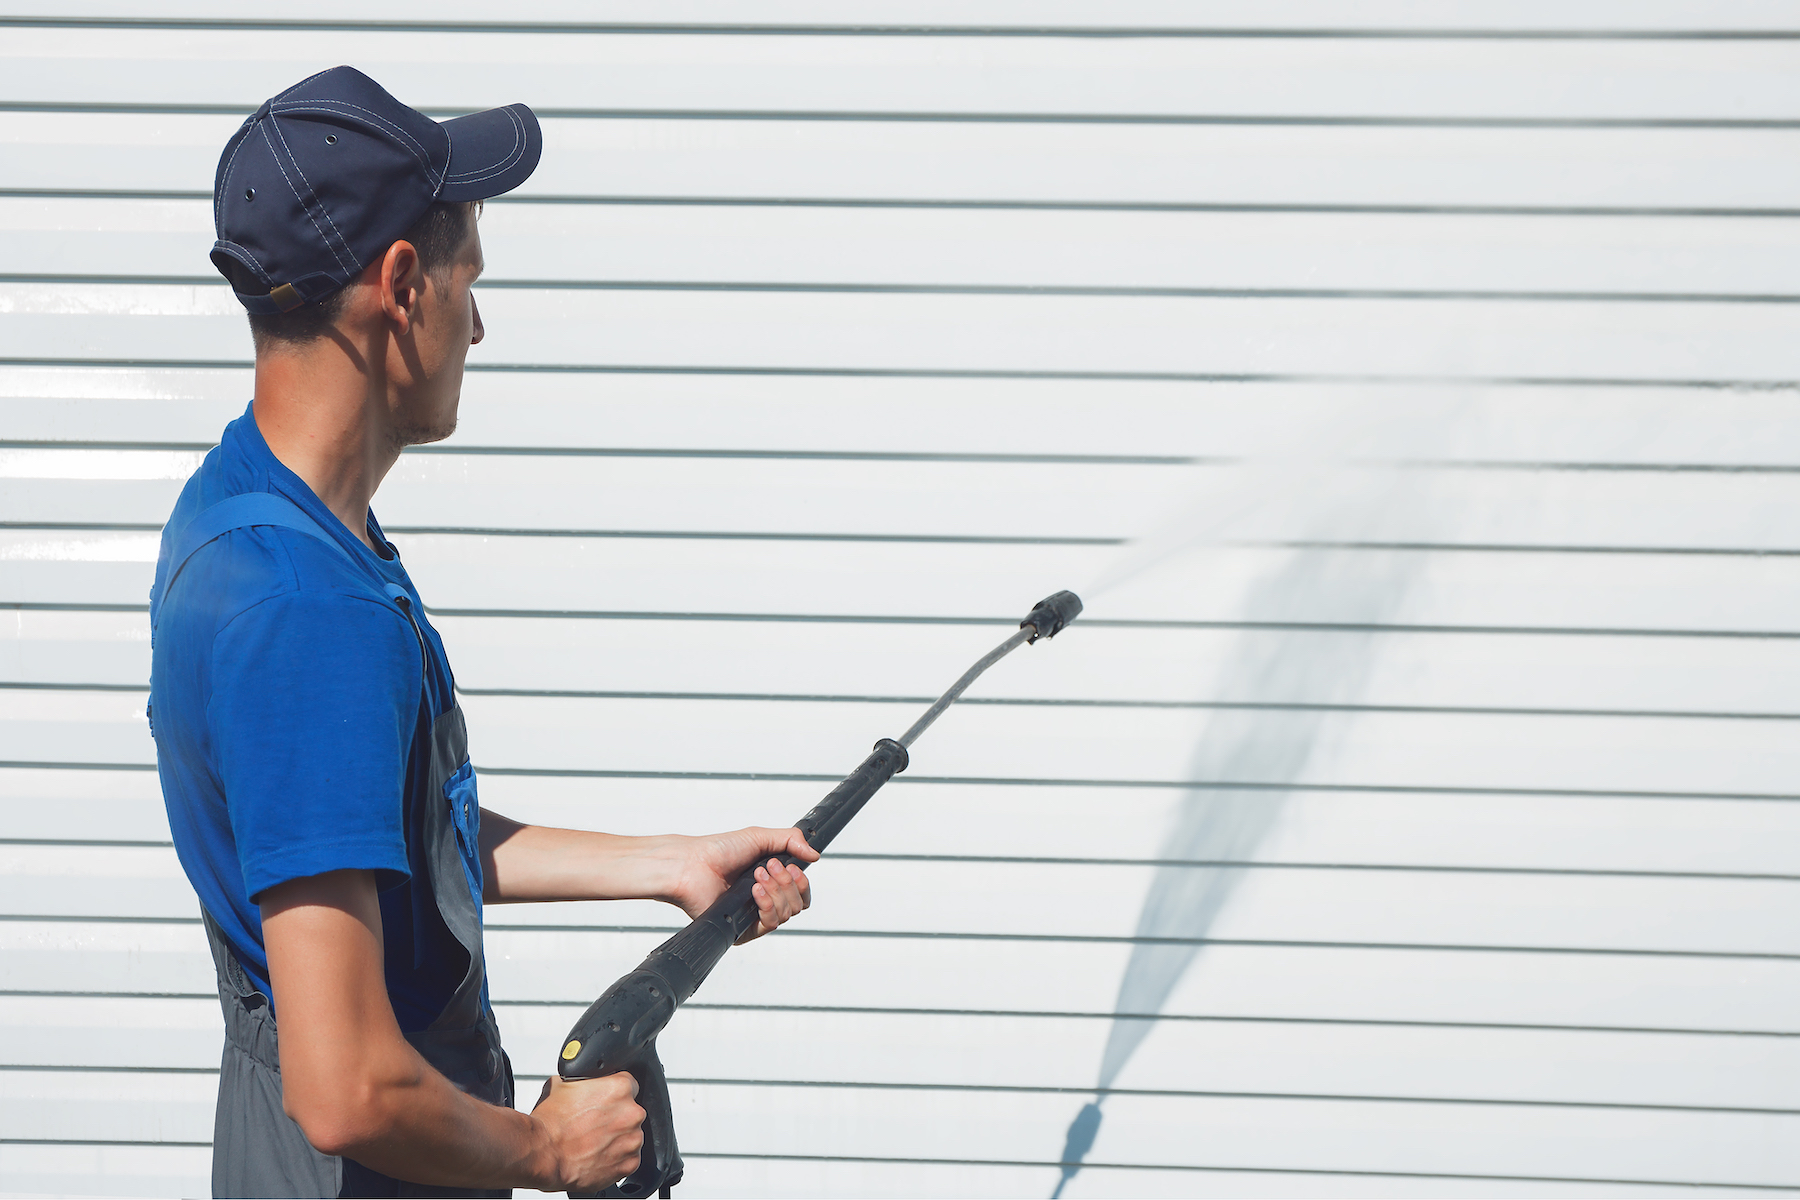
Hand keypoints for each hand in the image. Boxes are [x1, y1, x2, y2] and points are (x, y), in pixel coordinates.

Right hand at [532, 1072, 644, 1192]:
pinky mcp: (628, 1164)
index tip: (605, 1102)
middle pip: (631, 1111)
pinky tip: (597, 1156)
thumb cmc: (549, 1124)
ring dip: (617, 1139)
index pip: (629, 1084)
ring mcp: (632, 1140)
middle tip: (594, 1125)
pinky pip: (629, 1159)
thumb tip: (582, 1084)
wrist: (542, 1154)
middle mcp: (631, 1113)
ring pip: (631, 1136)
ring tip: (593, 1143)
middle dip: (616, 1118)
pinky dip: (616, 1159)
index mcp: (620, 1088)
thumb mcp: (561, 1085)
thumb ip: (583, 1082)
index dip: (614, 1094)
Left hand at [669, 826, 818, 942]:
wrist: (693, 865)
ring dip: (776, 891)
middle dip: (787, 883)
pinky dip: (767, 904)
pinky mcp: (743, 930)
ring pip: (787, 914)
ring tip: (756, 875)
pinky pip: (770, 924)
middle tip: (767, 867)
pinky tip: (755, 890)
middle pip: (798, 904)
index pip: (801, 893)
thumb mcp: (760, 837)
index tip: (792, 868)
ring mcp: (754, 916)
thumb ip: (791, 840)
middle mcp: (765, 900)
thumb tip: (815, 854)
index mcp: (771, 881)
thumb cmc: (719, 850)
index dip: (802, 882)